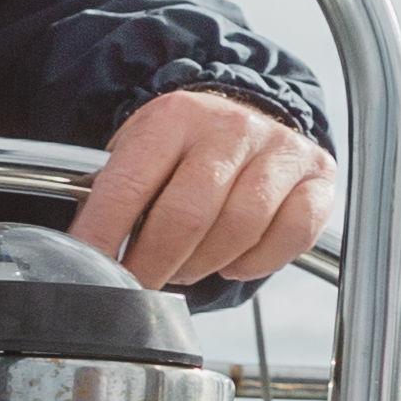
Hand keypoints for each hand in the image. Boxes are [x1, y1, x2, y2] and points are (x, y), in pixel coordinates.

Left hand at [71, 85, 335, 292]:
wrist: (248, 122)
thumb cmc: (185, 153)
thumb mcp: (142, 156)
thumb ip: (117, 196)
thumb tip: (83, 254)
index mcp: (175, 117)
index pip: (129, 186)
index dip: (103, 236)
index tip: (89, 273)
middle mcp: (232, 126)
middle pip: (187, 216)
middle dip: (155, 264)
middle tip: (140, 283)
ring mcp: (281, 149)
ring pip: (239, 230)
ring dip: (204, 264)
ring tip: (186, 265)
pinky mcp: (318, 177)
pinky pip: (289, 235)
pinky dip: (256, 262)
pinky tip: (234, 257)